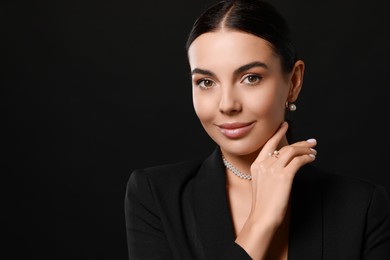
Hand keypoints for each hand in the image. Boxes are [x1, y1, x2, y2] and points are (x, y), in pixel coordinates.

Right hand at [235, 121, 316, 259]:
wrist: (263, 216)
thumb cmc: (263, 204)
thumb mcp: (261, 183)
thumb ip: (268, 172)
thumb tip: (284, 165)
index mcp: (256, 165)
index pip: (268, 144)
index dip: (278, 133)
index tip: (285, 125)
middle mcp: (264, 164)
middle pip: (284, 147)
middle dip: (300, 143)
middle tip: (311, 142)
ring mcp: (273, 169)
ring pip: (292, 151)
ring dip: (305, 150)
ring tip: (314, 152)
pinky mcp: (284, 176)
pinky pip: (299, 161)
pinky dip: (307, 158)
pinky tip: (312, 158)